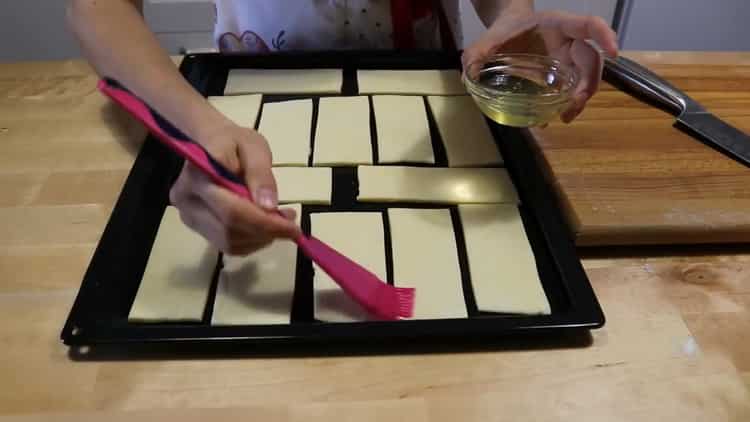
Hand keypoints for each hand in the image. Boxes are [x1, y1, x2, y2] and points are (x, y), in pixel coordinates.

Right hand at [169, 123, 300, 254]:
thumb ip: (261, 175)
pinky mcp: (196, 226)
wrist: (208, 143)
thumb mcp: (254, 147)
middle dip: (266, 233)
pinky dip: (251, 242)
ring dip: (260, 239)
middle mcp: (187, 201)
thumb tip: (269, 207)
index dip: (265, 224)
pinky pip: (227, 245)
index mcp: (198, 176)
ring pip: (228, 243)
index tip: (294, 227)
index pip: (232, 211)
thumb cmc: (233, 141)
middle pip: (229, 232)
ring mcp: (188, 216)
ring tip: (280, 222)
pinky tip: (264, 227)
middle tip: (291, 224)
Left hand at [463, 10, 618, 122]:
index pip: (587, 26)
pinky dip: (569, 103)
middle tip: (575, 104)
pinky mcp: (563, 74)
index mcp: (557, 24)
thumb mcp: (490, 38)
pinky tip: (556, 117)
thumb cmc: (506, 29)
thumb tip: (470, 72)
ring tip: (565, 117)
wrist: (510, 28)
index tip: (614, 51)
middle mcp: (569, 41)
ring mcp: (568, 58)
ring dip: (582, 98)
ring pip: (587, 77)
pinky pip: (573, 88)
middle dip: (590, 82)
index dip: (604, 35)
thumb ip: (478, 52)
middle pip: (592, 59)